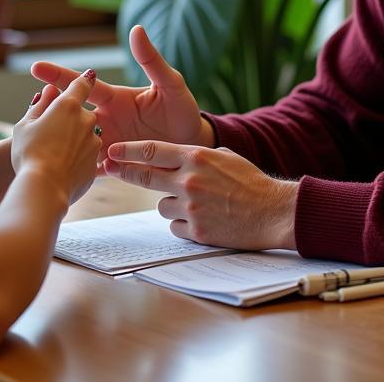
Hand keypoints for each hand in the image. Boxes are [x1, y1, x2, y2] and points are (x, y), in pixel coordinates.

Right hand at [12, 74, 100, 205]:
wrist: (43, 189)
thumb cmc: (29, 154)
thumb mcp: (25, 125)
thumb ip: (40, 105)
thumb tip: (50, 90)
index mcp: (69, 105)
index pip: (82, 84)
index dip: (82, 81)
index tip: (86, 78)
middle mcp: (87, 120)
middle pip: (82, 114)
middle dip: (70, 120)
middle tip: (50, 134)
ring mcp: (94, 143)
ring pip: (85, 136)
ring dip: (74, 141)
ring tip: (53, 156)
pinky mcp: (95, 164)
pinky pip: (86, 157)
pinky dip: (76, 160)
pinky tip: (60, 170)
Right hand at [31, 26, 209, 161]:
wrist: (193, 144)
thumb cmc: (181, 109)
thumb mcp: (170, 84)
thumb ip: (151, 61)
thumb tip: (136, 29)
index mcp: (115, 99)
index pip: (83, 85)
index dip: (60, 76)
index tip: (36, 67)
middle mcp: (107, 121)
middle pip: (72, 116)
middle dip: (51, 113)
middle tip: (33, 112)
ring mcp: (111, 145)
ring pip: (78, 144)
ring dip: (64, 145)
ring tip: (45, 147)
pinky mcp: (118, 166)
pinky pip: (96, 170)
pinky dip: (84, 172)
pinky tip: (69, 176)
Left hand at [105, 140, 296, 249]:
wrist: (273, 211)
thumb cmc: (250, 182)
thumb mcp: (224, 156)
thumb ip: (197, 156)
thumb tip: (176, 157)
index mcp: (196, 157)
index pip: (152, 151)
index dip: (128, 151)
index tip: (111, 151)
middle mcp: (189, 181)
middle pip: (145, 176)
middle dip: (125, 172)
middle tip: (110, 168)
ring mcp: (192, 207)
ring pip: (161, 205)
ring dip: (171, 204)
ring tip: (196, 204)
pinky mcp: (197, 232)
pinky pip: (175, 227)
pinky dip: (183, 224)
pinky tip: (202, 220)